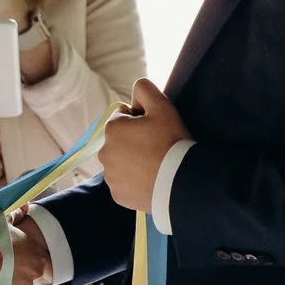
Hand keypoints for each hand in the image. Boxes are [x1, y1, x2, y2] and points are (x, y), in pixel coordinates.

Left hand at [102, 78, 187, 213]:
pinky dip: (133, 181)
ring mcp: (110, 176)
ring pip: (120, 162)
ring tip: (155, 165)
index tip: (155, 129)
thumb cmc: (171, 141)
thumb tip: (135, 90)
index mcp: (112, 129)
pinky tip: (150, 179)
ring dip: (132, 161)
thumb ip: (144, 89)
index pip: (123, 117)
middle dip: (133, 141)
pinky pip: (124, 183)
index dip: (140, 120)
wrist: (180, 182)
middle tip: (156, 147)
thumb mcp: (162, 106)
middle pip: (119, 140)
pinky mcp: (117, 195)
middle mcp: (104, 153)